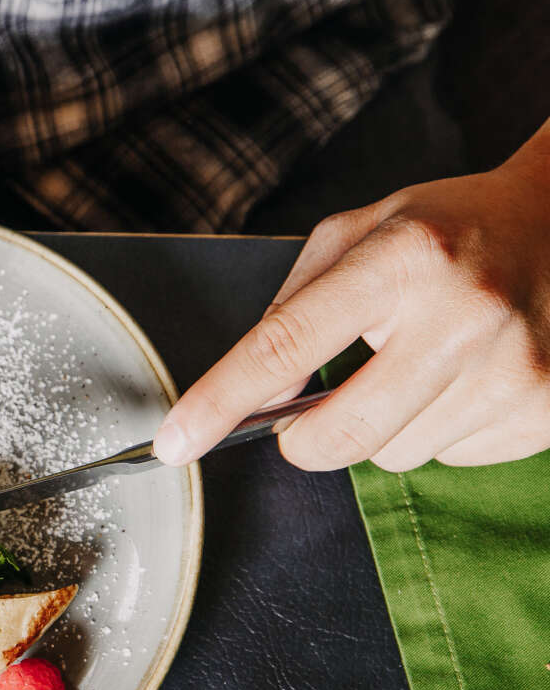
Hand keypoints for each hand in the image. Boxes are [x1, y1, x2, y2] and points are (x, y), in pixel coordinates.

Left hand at [154, 128, 549, 472]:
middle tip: (314, 405)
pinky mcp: (546, 411)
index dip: (221, 401)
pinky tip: (466, 377)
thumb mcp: (360, 234)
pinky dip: (441, 430)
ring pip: (394, 455)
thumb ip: (293, 309)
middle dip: (306, 435)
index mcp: (402, 259)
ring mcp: (514, 370)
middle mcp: (464, 316)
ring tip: (422, 362)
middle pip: (338, 434)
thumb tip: (248, 399)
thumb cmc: (450, 230)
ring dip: (385, 425)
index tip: (176, 441)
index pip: (285, 345)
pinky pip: (451, 459)